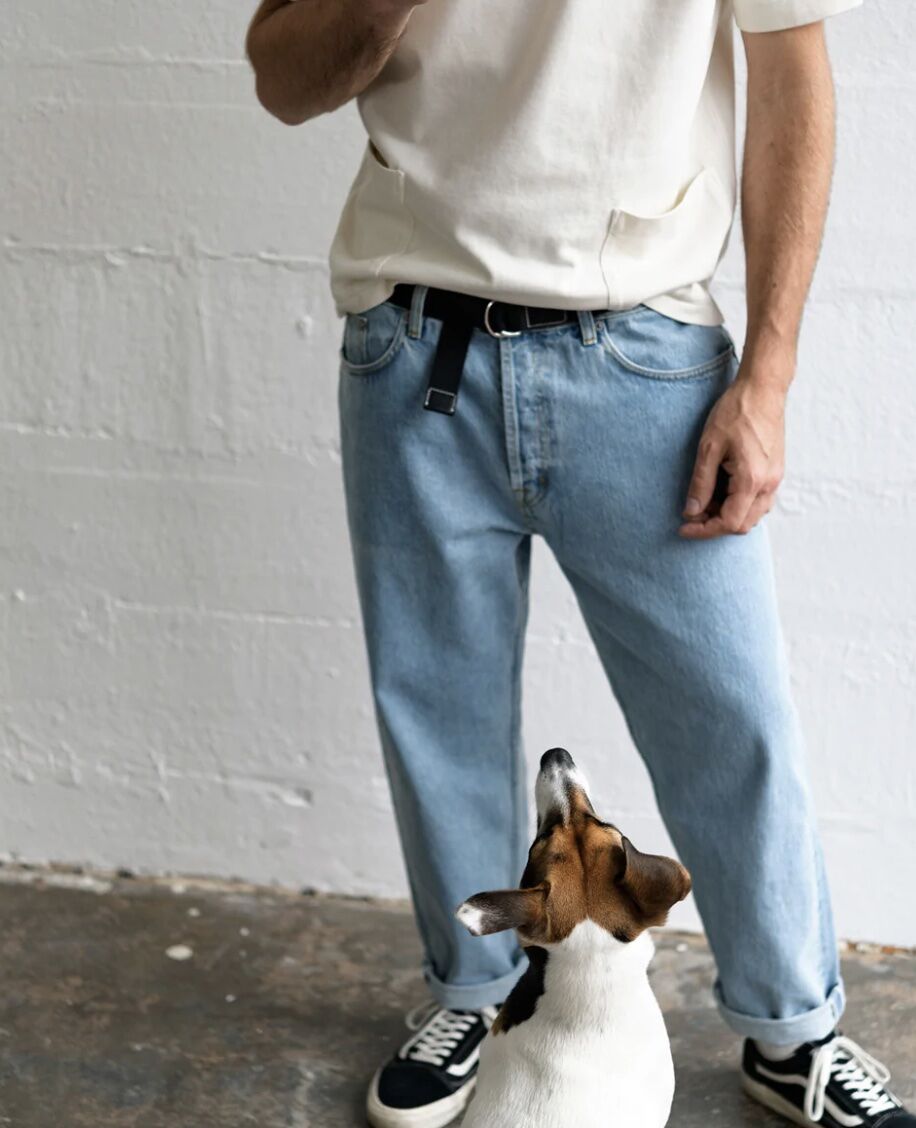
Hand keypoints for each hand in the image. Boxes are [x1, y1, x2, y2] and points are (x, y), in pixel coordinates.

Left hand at [679, 366, 788, 539]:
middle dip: (714, 525)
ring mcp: (775, 479)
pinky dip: (739, 505)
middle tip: (691, 513)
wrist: (763, 390)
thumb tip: (691, 511)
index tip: (683, 527)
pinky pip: (758, 501)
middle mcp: (769, 484)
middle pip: (742, 525)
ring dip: (727, 515)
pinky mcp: (774, 472)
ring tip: (703, 501)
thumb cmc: (735, 412)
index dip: (704, 530)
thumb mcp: (709, 447)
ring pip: (752, 515)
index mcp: (752, 480)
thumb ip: (700, 483)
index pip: (729, 522)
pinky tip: (720, 492)